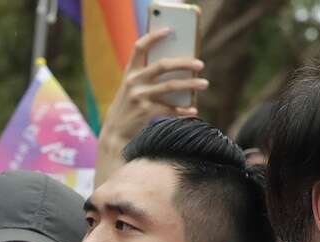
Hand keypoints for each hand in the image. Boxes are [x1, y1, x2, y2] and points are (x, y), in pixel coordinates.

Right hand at [101, 29, 207, 146]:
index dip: (153, 37)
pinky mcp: (146, 112)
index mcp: (129, 73)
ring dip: (191, 84)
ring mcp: (139, 97)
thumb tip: (180, 68)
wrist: (115, 132)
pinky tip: (193, 110)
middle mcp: (133, 82)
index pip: (139, 48)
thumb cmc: (129, 107)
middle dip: (184, 63)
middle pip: (163, 65)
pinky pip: (171, 108)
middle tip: (200, 64)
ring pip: (171, 86)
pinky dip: (184, 110)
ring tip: (204, 84)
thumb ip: (147, 77)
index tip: (169, 30)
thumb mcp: (132, 89)